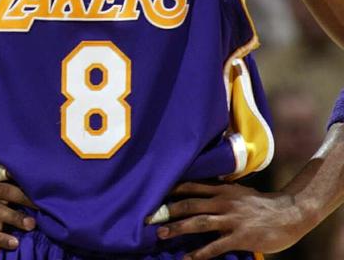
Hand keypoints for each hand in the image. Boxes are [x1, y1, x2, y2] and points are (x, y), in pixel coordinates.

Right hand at [0, 175, 35, 249]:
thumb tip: (19, 184)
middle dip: (23, 198)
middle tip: (41, 206)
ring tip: (31, 225)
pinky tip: (14, 242)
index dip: (20, 181)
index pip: (1, 177)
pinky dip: (1, 237)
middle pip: (1, 191)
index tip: (38, 187)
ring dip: (15, 217)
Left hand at [155, 182, 314, 259]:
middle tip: (148, 218)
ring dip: (178, 228)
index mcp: (222, 190)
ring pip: (199, 222)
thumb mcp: (238, 191)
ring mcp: (232, 219)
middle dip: (167, 211)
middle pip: (189, 204)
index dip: (170, 190)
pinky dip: (200, 253)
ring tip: (161, 235)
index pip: (190, 186)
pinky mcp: (241, 237)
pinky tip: (187, 258)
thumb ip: (219, 191)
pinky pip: (216, 246)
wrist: (290, 213)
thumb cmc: (261, 204)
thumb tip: (199, 189)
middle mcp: (224, 202)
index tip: (151, 194)